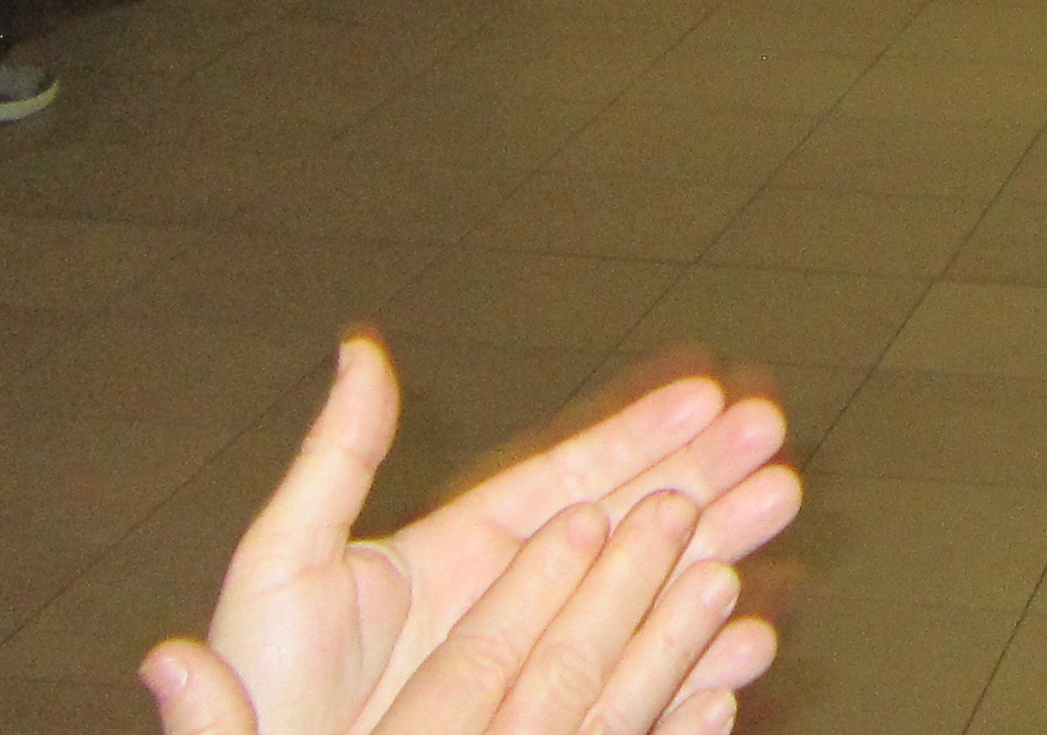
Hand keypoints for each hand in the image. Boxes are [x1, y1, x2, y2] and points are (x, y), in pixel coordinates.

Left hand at [147, 338, 796, 734]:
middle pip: (626, 529)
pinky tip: (747, 640)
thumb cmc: (267, 689)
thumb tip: (360, 350)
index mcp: (457, 555)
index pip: (568, 479)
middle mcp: (509, 606)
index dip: (638, 434)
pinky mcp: (555, 728)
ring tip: (779, 511)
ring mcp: (534, 671)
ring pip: (646, 603)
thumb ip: (336, 461)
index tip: (708, 394)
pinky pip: (637, 699)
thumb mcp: (285, 562)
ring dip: (716, 556)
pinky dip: (696, 669)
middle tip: (775, 440)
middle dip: (704, 480)